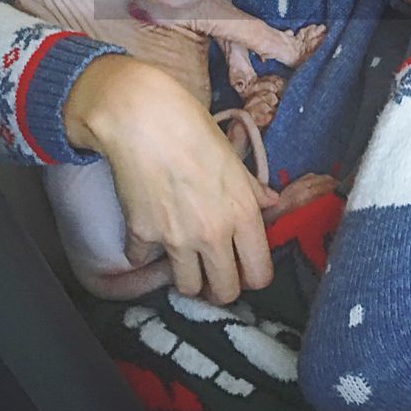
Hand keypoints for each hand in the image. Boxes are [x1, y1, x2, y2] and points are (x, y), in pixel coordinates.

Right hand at [63, 54, 278, 303]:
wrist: (143, 118)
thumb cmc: (193, 128)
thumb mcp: (232, 157)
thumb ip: (250, 188)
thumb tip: (269, 201)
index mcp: (243, 215)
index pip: (259, 275)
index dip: (252, 275)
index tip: (242, 266)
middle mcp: (213, 234)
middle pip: (224, 293)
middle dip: (220, 286)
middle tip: (212, 269)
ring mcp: (176, 239)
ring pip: (187, 289)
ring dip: (186, 277)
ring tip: (183, 256)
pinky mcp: (141, 235)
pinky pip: (143, 260)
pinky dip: (144, 251)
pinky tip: (146, 229)